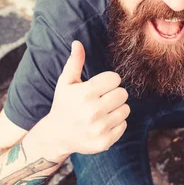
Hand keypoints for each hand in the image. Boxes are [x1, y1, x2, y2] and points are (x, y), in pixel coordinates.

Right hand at [46, 41, 129, 155]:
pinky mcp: (105, 142)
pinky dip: (116, 123)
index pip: (114, 79)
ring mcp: (99, 129)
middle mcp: (92, 112)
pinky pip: (124, 125)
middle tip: (102, 99)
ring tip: (103, 111)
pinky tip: (103, 123)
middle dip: (114, 94)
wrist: (57, 135)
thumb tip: (77, 42)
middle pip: (123, 94)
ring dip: (117, 108)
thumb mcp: (66, 82)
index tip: (100, 87)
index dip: (109, 81)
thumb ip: (74, 62)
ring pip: (126, 109)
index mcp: (84, 94)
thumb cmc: (64, 104)